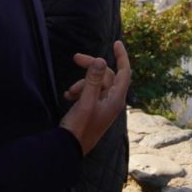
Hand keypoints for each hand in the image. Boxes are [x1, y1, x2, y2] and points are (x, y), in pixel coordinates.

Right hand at [59, 40, 130, 154]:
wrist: (69, 148)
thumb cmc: (79, 127)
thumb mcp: (85, 102)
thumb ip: (93, 80)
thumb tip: (100, 60)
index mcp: (116, 99)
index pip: (124, 72)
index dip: (121, 57)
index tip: (116, 43)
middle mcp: (112, 101)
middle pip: (106, 75)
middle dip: (90, 68)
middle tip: (75, 58)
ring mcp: (103, 106)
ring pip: (95, 84)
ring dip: (81, 84)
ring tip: (69, 92)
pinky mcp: (93, 110)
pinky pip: (89, 93)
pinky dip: (79, 91)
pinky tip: (68, 96)